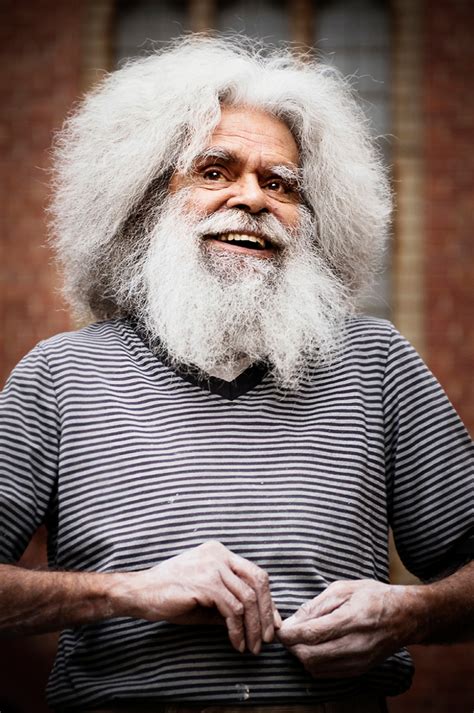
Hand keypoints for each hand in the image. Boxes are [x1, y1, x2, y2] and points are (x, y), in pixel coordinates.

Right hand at [131, 540, 280, 653]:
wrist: (139, 593)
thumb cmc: (170, 596)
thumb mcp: (206, 598)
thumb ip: (229, 603)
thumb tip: (256, 622)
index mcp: (219, 553)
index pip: (255, 573)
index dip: (267, 600)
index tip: (272, 623)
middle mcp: (219, 555)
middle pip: (258, 582)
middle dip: (266, 613)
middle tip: (268, 638)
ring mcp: (213, 567)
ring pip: (248, 598)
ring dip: (253, 627)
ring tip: (252, 647)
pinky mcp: (206, 584)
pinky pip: (233, 610)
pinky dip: (238, 630)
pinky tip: (236, 643)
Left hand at [277, 579, 419, 676]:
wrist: (406, 616)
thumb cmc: (373, 596)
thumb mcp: (343, 588)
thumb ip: (316, 606)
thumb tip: (291, 622)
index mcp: (351, 619)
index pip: (312, 634)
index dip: (289, 635)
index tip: (278, 630)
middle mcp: (356, 644)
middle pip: (311, 656)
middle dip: (292, 647)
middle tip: (287, 634)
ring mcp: (359, 661)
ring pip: (317, 668)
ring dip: (301, 656)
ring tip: (300, 640)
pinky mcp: (360, 670)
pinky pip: (327, 674)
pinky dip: (314, 663)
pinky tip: (314, 648)